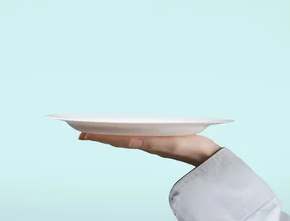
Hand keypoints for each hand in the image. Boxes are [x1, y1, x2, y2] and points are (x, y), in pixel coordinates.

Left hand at [78, 132, 221, 166]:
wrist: (207, 156)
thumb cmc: (192, 148)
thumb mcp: (174, 144)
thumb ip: (153, 143)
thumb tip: (130, 140)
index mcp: (147, 144)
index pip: (119, 140)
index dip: (101, 136)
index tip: (83, 134)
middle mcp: (147, 144)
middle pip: (119, 140)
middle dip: (101, 136)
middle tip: (82, 133)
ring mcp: (153, 144)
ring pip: (127, 139)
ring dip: (111, 136)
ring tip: (98, 132)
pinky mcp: (160, 142)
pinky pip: (137, 138)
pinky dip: (126, 135)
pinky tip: (126, 133)